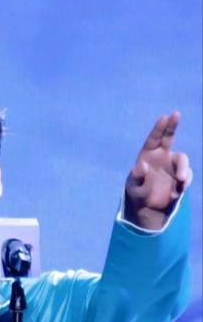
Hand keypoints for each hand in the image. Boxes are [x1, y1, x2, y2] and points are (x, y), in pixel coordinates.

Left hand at [124, 111, 192, 229]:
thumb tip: (141, 165)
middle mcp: (162, 156)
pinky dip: (184, 183)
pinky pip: (186, 176)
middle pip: (169, 137)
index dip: (159, 128)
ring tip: (180, 181)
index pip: (154, 139)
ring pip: (182, 160)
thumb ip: (137, 177)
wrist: (149, 207)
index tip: (164, 117)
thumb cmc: (138, 193)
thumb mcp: (134, 187)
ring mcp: (173, 166)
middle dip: (172, 125)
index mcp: (148, 155)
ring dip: (183, 169)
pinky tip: (175, 193)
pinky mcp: (181, 178)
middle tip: (176, 114)